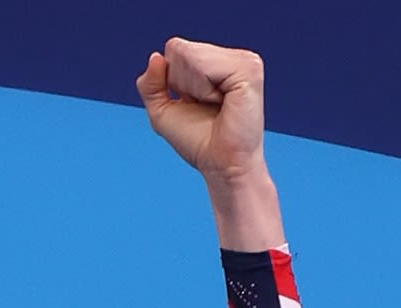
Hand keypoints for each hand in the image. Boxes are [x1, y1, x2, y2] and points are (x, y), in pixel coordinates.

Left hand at [136, 38, 266, 183]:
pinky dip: (203, 90)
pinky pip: (205, 66)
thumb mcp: (162, 111)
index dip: (172, 80)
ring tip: (215, 105)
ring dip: (193, 88)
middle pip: (180, 50)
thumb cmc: (198, 141)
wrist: (221, 165)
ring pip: (191, 56)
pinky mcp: (249, 70)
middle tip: (205, 106)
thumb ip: (151, 85)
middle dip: (182, 84)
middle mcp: (232, 56)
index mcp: (217, 61)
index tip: (193, 102)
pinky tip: (222, 103)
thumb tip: (155, 57)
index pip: (175, 48)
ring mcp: (244, 61)